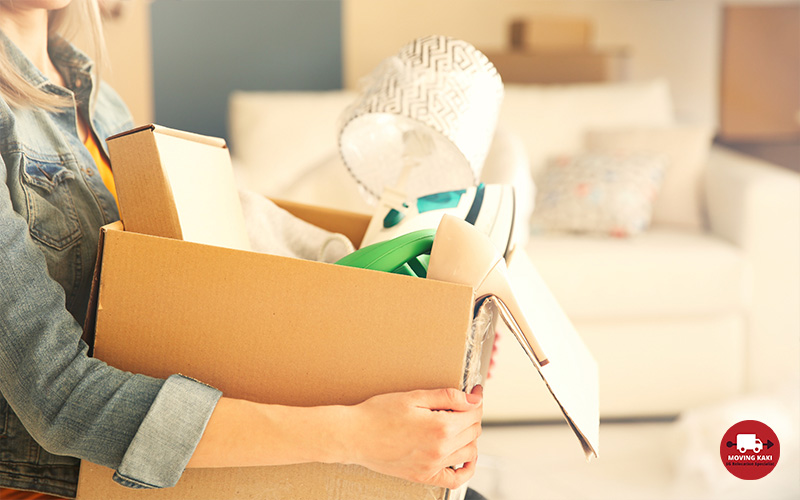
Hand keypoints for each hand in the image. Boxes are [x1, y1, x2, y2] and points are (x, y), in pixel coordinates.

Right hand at [345, 385, 482, 488]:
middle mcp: (440, 449)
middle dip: (472, 416)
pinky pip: (456, 479)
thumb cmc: (377, 414)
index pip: (473, 414)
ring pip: (470, 452)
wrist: (354, 436)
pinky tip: (464, 457)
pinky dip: (466, 469)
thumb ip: (447, 396)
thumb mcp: (413, 396)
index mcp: (440, 426)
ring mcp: (433, 466)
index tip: (475, 392)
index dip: (476, 400)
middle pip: (473, 432)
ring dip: (470, 438)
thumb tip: (472, 400)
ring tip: (458, 426)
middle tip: (462, 406)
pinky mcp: (424, 476)